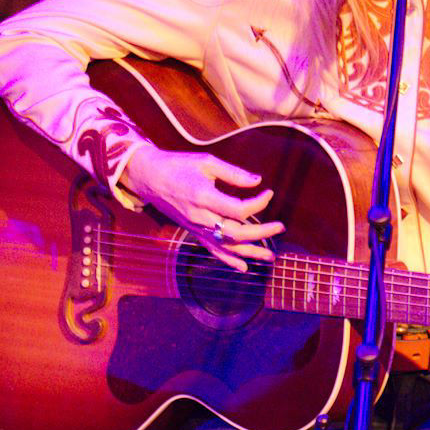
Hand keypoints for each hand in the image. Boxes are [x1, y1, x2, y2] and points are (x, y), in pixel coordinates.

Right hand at [123, 143, 284, 271]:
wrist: (148, 177)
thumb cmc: (178, 165)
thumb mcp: (206, 162)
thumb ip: (233, 174)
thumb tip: (258, 181)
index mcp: (203, 196)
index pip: (238, 210)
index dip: (258, 203)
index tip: (268, 192)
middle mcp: (200, 217)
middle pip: (236, 233)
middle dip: (262, 233)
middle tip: (281, 228)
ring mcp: (196, 228)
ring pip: (226, 246)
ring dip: (250, 252)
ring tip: (270, 257)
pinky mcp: (193, 232)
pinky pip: (212, 250)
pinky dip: (229, 260)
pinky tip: (244, 268)